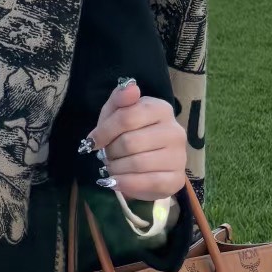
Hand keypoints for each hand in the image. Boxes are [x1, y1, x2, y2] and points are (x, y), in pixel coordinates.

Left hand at [87, 80, 186, 200]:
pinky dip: (127, 184)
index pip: (126, 117)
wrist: (148, 163)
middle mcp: (175, 131)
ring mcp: (179, 156)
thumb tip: (131, 87)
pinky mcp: (177, 180)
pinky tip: (117, 182)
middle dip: (110, 152)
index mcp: (161, 109)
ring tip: (112, 167)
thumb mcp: (117, 113)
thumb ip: (119, 99)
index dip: (104, 131)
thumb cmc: (129, 133)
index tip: (92, 141)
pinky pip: (149, 183)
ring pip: (138, 164)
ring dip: (116, 168)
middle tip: (106, 156)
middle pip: (130, 142)